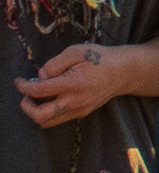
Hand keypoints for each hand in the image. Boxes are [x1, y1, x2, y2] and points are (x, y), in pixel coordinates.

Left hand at [17, 38, 158, 126]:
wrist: (125, 72)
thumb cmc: (101, 58)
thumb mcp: (77, 51)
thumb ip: (54, 63)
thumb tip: (40, 77)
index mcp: (73, 83)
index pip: (39, 91)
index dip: (23, 87)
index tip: (19, 81)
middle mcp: (75, 101)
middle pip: (40, 116)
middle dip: (26, 106)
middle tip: (26, 94)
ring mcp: (79, 110)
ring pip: (47, 122)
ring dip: (36, 111)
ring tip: (38, 96)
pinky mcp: (81, 113)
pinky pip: (58, 118)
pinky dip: (48, 111)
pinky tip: (52, 97)